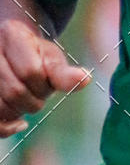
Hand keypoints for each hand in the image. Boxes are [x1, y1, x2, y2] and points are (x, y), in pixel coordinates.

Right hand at [0, 18, 90, 136]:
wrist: (14, 49)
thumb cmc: (35, 53)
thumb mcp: (51, 56)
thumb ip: (64, 72)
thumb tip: (86, 79)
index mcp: (12, 36)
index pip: (30, 71)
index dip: (44, 83)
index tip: (49, 82)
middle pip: (15, 92)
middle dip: (36, 99)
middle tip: (41, 92)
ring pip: (2, 107)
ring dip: (22, 111)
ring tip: (29, 98)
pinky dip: (6, 129)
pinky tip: (20, 124)